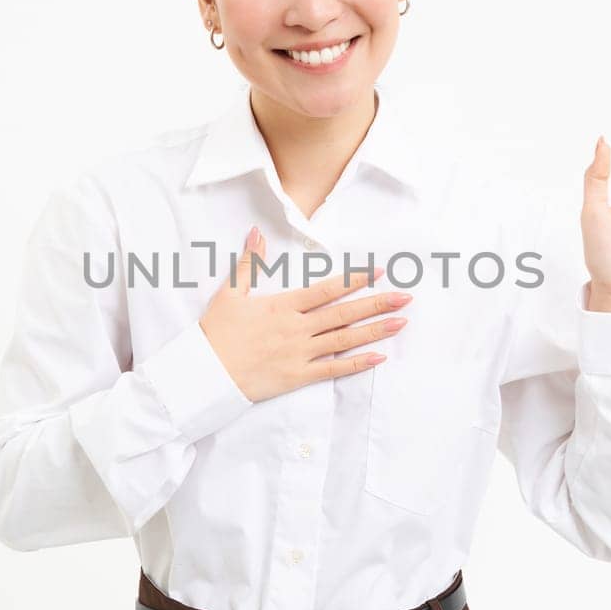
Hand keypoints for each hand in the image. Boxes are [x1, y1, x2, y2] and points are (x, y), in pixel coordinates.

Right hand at [199, 226, 410, 401]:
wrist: (205, 374)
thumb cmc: (216, 333)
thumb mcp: (230, 293)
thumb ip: (249, 263)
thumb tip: (257, 232)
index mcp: (283, 306)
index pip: (327, 289)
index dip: (354, 279)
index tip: (378, 271)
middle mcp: (297, 328)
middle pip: (344, 313)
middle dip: (377, 303)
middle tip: (405, 296)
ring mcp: (300, 354)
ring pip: (345, 340)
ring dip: (375, 331)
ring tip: (401, 322)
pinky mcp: (298, 377)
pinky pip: (333, 370)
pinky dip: (357, 364)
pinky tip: (379, 357)